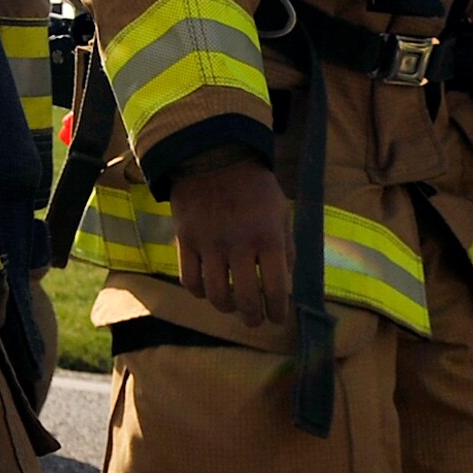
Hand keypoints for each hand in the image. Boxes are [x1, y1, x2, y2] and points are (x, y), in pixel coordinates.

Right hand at [167, 159, 293, 326]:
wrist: (213, 154)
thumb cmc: (253, 186)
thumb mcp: (280, 211)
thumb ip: (286, 248)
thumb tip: (285, 286)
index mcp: (268, 236)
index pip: (277, 291)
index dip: (278, 312)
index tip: (277, 318)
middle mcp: (239, 244)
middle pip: (246, 300)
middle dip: (253, 318)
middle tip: (254, 319)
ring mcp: (210, 242)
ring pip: (216, 295)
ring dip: (226, 307)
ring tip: (231, 305)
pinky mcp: (186, 239)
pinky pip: (190, 280)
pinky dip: (200, 292)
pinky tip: (208, 288)